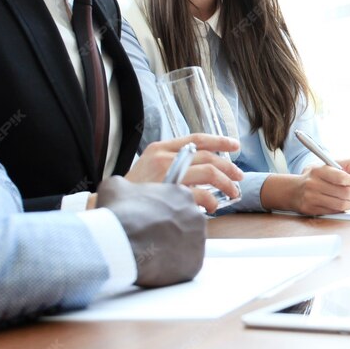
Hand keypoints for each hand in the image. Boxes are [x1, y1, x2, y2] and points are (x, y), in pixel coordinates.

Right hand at [95, 176, 205, 287]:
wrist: (120, 244)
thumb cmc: (120, 214)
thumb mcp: (115, 187)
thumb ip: (125, 185)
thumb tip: (120, 189)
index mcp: (182, 194)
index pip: (177, 202)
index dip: (161, 212)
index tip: (150, 219)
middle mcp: (196, 215)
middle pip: (184, 224)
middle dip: (169, 231)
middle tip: (150, 237)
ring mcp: (198, 240)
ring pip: (187, 245)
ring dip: (172, 248)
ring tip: (151, 252)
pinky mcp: (195, 263)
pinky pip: (186, 265)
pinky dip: (172, 267)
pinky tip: (156, 265)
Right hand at [126, 134, 243, 209]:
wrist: (110, 209)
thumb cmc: (132, 194)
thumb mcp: (148, 170)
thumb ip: (171, 165)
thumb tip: (201, 170)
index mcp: (160, 148)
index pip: (197, 139)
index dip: (219, 141)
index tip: (235, 146)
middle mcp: (164, 156)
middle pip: (207, 156)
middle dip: (228, 167)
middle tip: (239, 177)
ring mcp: (167, 173)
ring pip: (209, 172)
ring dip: (225, 183)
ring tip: (232, 193)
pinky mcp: (170, 191)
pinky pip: (201, 193)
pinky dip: (211, 200)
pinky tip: (213, 207)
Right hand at [284, 158, 349, 215]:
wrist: (293, 190)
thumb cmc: (315, 177)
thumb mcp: (326, 165)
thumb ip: (345, 165)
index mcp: (319, 170)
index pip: (342, 177)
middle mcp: (313, 184)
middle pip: (345, 192)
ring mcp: (311, 198)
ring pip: (341, 204)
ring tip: (349, 200)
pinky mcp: (311, 210)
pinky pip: (334, 212)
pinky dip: (341, 209)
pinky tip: (339, 204)